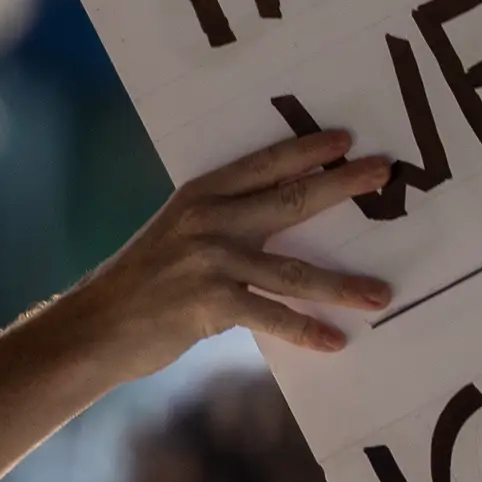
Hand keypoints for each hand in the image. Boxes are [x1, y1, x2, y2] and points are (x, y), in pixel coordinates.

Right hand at [61, 129, 394, 382]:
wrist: (97, 325)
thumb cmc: (143, 281)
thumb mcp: (177, 233)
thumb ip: (221, 221)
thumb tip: (279, 218)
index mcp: (200, 194)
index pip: (264, 163)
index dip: (307, 150)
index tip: (346, 141)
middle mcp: (208, 219)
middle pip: (290, 199)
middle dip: (341, 186)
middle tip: (384, 174)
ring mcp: (211, 261)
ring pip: (293, 270)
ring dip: (342, 284)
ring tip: (381, 293)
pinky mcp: (211, 304)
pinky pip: (273, 316)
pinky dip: (307, 330)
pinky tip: (335, 340)